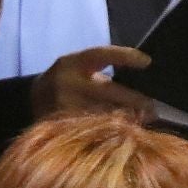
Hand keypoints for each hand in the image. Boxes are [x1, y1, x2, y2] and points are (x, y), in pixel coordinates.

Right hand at [31, 45, 153, 119]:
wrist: (33, 98)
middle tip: (154, 108)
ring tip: (143, 120)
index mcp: (72, 62)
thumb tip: (145, 84)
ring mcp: (61, 105)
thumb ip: (106, 72)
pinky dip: (112, 130)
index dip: (125, 56)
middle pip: (109, 91)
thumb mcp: (82, 67)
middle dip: (136, 100)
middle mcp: (65, 82)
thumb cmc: (70, 80)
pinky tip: (125, 132)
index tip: (147, 61)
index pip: (102, 54)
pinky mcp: (60, 127)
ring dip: (127, 118)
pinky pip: (94, 129)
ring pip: (105, 113)